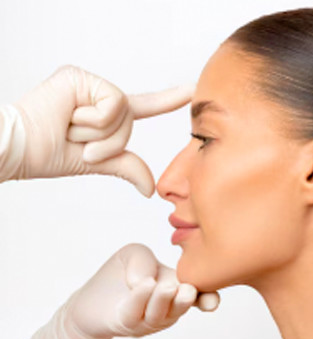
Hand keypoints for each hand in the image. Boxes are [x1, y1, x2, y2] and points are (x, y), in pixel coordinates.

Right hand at [12, 65, 192, 196]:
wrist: (20, 150)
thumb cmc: (50, 154)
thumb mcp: (98, 162)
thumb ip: (127, 166)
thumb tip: (151, 189)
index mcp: (106, 114)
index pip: (144, 106)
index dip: (168, 99)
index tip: (193, 89)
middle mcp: (100, 96)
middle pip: (132, 121)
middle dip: (108, 143)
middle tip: (79, 143)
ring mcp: (90, 84)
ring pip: (123, 114)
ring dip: (99, 134)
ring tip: (70, 130)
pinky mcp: (80, 77)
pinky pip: (111, 104)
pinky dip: (94, 121)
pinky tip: (70, 118)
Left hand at [28, 243, 218, 338]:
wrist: (88, 302)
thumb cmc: (119, 276)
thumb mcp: (134, 254)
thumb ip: (146, 259)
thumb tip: (147, 281)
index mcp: (176, 290)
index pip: (199, 296)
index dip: (208, 298)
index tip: (213, 300)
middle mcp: (166, 309)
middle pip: (179, 307)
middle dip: (185, 300)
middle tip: (189, 289)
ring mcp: (146, 321)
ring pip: (159, 314)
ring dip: (163, 301)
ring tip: (168, 287)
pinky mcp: (124, 323)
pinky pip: (134, 313)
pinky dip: (140, 299)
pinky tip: (143, 286)